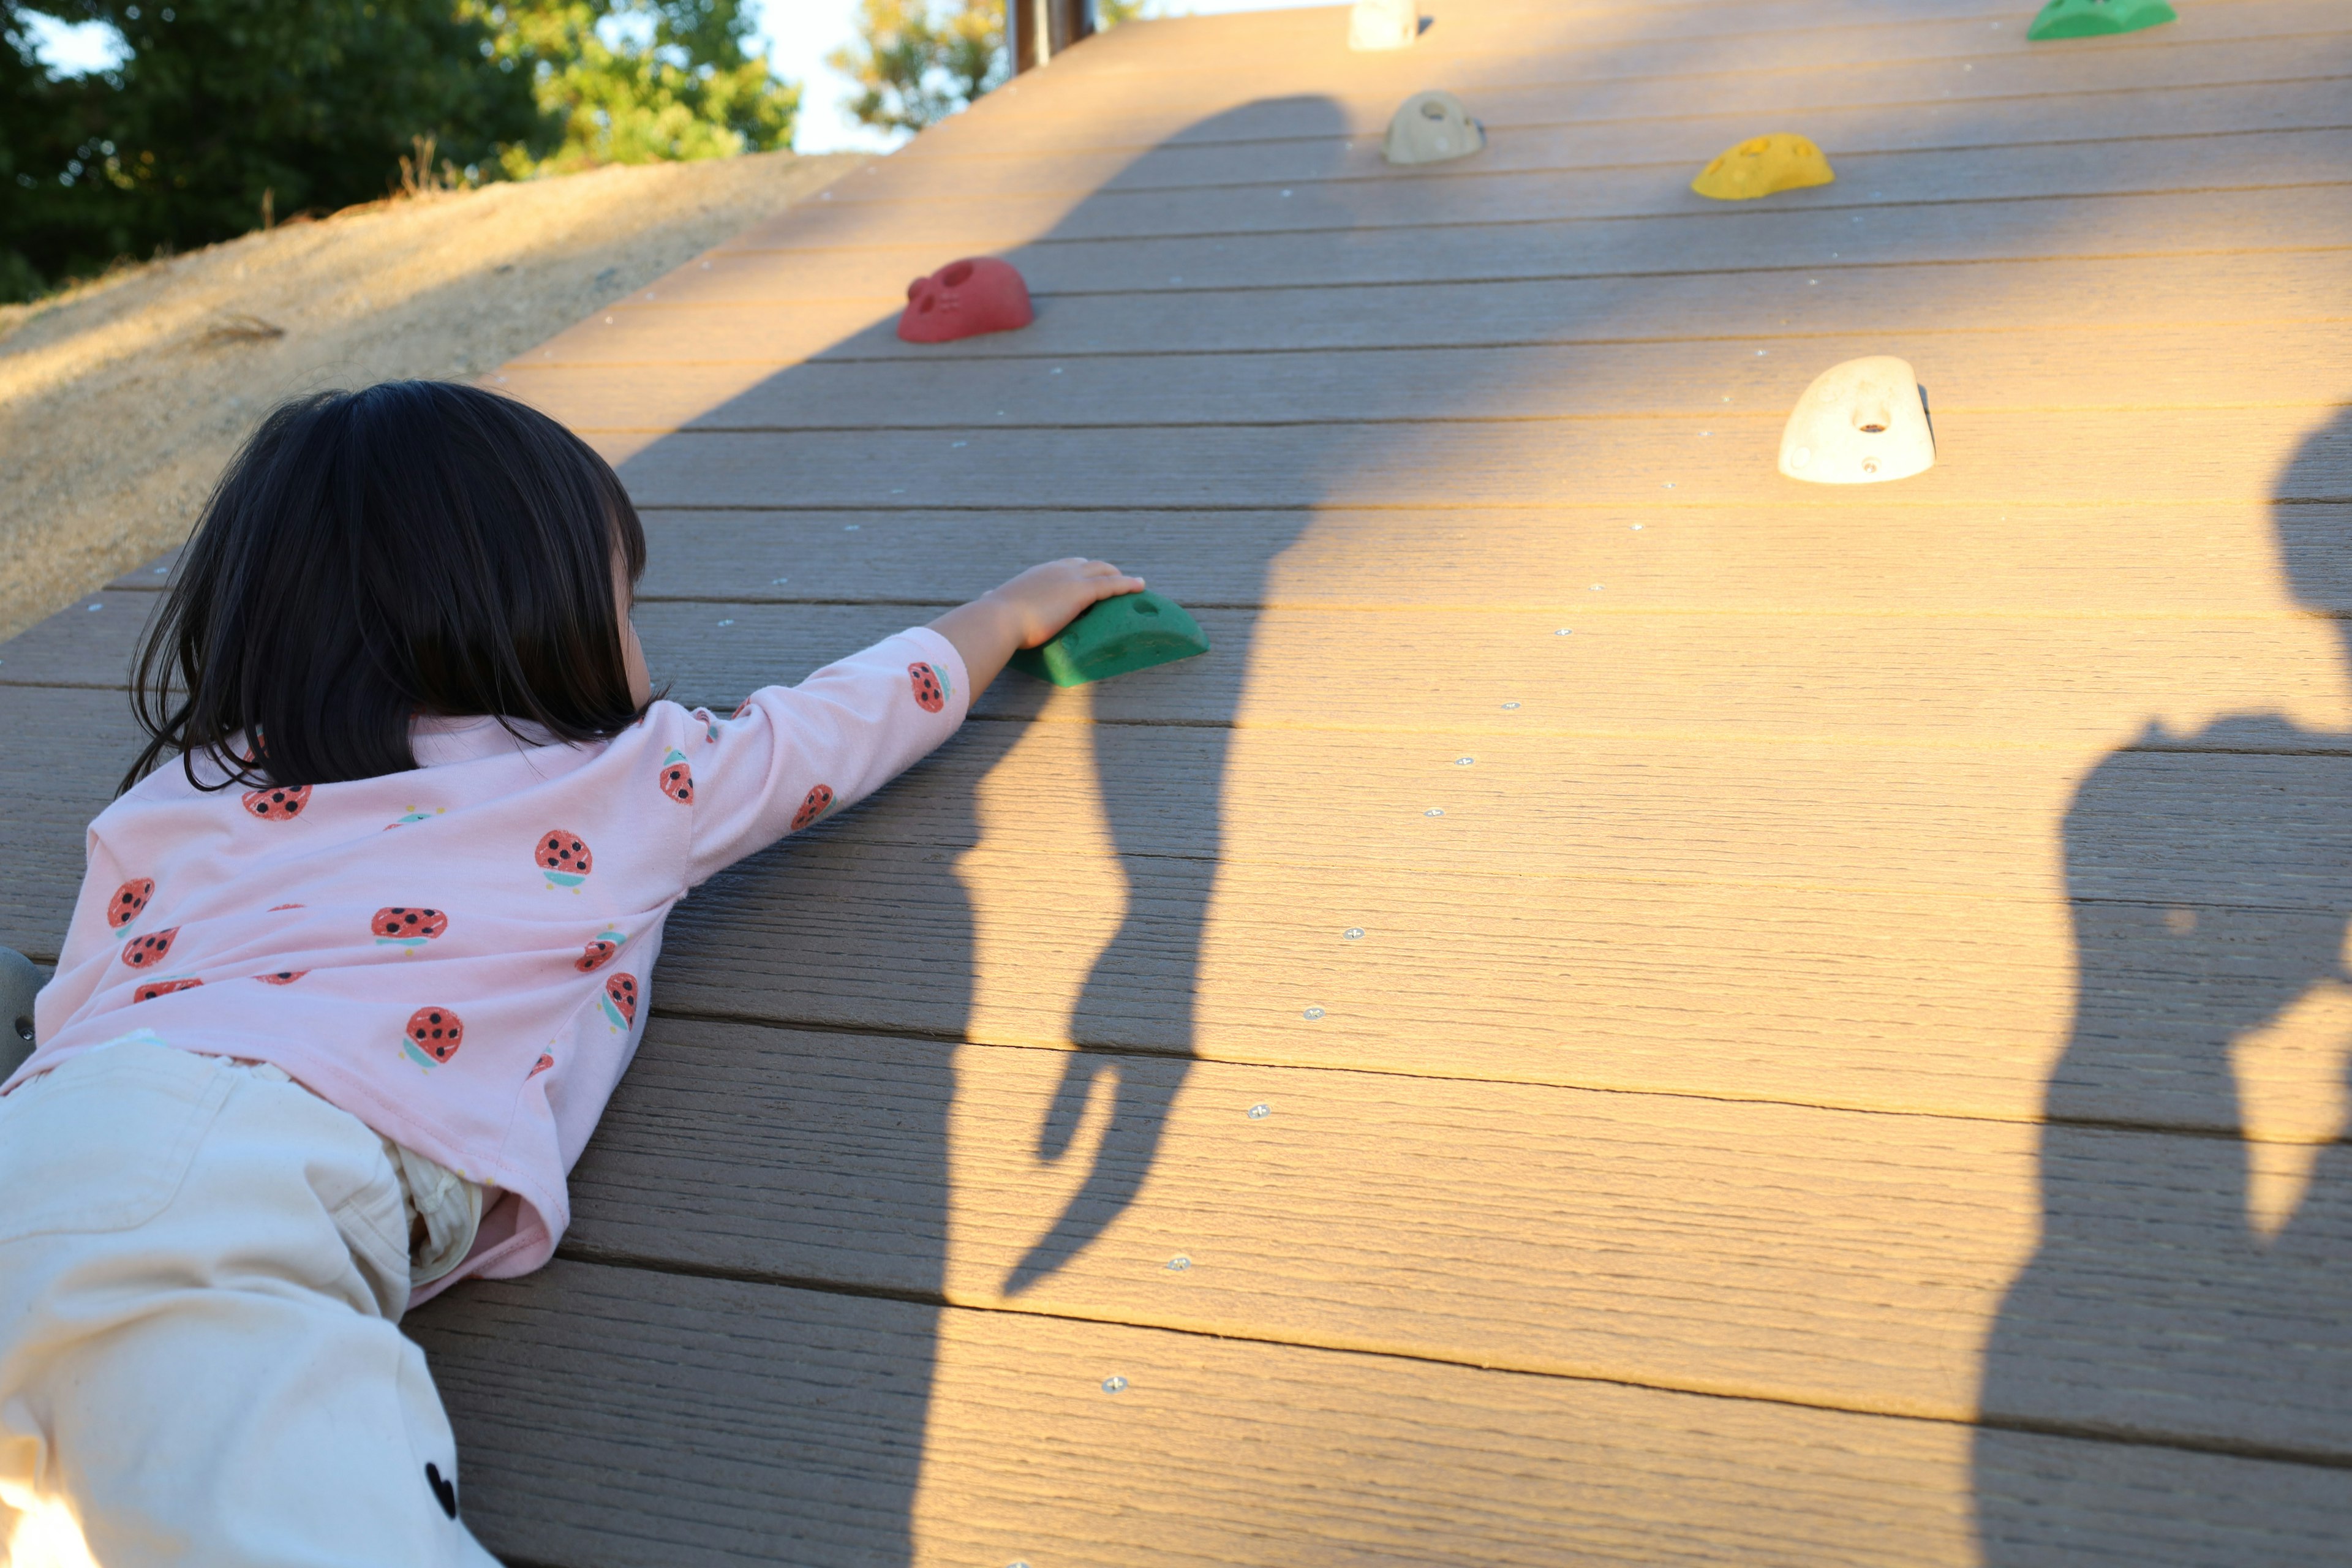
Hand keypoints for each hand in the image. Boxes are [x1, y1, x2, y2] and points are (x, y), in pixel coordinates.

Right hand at [930, 558, 1146, 697]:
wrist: (998, 620)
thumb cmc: (993, 617)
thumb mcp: (993, 601)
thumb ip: (992, 598)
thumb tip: (983, 596)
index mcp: (1038, 574)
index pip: (1064, 567)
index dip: (1079, 571)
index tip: (1086, 578)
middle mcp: (1055, 570)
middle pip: (1088, 564)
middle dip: (1103, 570)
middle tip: (1115, 581)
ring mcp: (1070, 579)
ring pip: (1104, 571)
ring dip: (1120, 577)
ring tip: (1133, 585)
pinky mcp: (1082, 592)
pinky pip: (1112, 585)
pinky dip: (1128, 584)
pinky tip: (1141, 586)